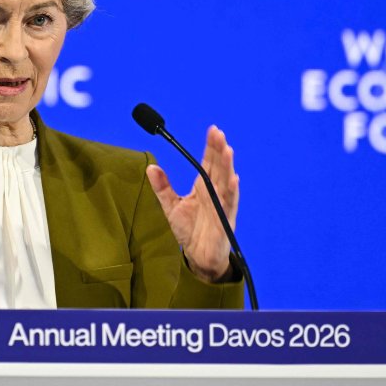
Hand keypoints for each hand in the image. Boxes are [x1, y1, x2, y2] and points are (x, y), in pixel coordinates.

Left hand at [145, 125, 238, 282]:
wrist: (198, 256)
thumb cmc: (189, 230)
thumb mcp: (171, 206)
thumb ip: (162, 187)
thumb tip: (151, 167)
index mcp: (203, 186)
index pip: (208, 162)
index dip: (211, 146)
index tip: (212, 130)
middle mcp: (215, 192)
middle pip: (218, 167)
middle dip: (219, 150)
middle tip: (218, 133)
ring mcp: (222, 204)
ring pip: (226, 181)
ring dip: (227, 166)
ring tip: (227, 149)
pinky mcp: (225, 219)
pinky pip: (230, 203)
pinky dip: (232, 191)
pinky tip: (234, 179)